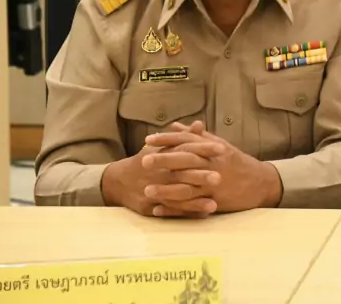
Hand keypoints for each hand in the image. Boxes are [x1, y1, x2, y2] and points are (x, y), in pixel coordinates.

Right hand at [101, 121, 220, 217]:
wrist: (118, 181)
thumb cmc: (147, 160)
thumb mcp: (162, 146)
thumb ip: (183, 137)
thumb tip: (200, 124)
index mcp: (162, 155)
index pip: (185, 149)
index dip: (203, 148)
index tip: (222, 149)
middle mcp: (157, 173)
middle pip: (181, 174)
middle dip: (200, 176)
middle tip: (220, 177)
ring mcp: (152, 191)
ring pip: (176, 196)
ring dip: (195, 201)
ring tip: (214, 204)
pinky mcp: (149, 207)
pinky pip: (170, 212)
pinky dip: (187, 213)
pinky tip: (203, 215)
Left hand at [144, 122, 282, 213]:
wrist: (262, 183)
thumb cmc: (237, 163)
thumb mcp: (220, 145)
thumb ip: (196, 137)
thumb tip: (175, 126)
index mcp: (214, 148)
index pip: (187, 141)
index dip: (167, 139)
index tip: (149, 139)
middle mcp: (214, 164)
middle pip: (186, 161)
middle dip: (164, 160)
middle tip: (143, 161)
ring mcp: (215, 183)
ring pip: (187, 186)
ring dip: (166, 189)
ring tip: (146, 190)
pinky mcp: (216, 200)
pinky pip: (192, 205)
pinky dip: (174, 208)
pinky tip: (158, 209)